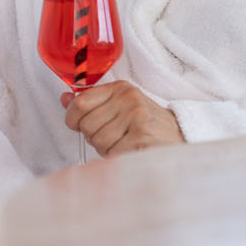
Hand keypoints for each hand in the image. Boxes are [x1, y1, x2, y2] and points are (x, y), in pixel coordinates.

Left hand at [61, 81, 183, 156]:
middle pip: (86, 126)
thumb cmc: (146, 125)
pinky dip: (117, 157)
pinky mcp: (142, 138)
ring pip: (98, 141)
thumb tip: (65, 98)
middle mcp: (129, 100)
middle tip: (113, 137)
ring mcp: (137, 118)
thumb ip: (92, 102)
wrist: (181, 138)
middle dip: (94, 137)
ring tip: (124, 143)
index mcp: (121, 89)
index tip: (77, 125)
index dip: (72, 118)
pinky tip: (131, 151)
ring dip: (106, 149)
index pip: (80, 103)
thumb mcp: (121, 106)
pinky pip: (111, 153)